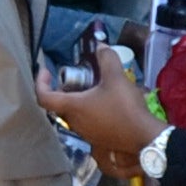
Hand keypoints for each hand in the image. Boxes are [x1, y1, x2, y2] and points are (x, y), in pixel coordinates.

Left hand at [36, 41, 162, 172]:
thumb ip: (107, 59)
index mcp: (72, 107)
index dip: (40, 82)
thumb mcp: (116, 78)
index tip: (47, 71)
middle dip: (62, 90)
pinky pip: (86, 122)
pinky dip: (88, 110)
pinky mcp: (98, 139)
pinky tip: (106, 103)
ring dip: (77, 100)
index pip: (44, 97)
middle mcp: (74, 122)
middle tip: (75, 78)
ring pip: (73, 114)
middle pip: (59, 105)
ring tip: (92, 88)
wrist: (145, 136)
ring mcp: (86, 133)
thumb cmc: (125, 107)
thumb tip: (100, 46)